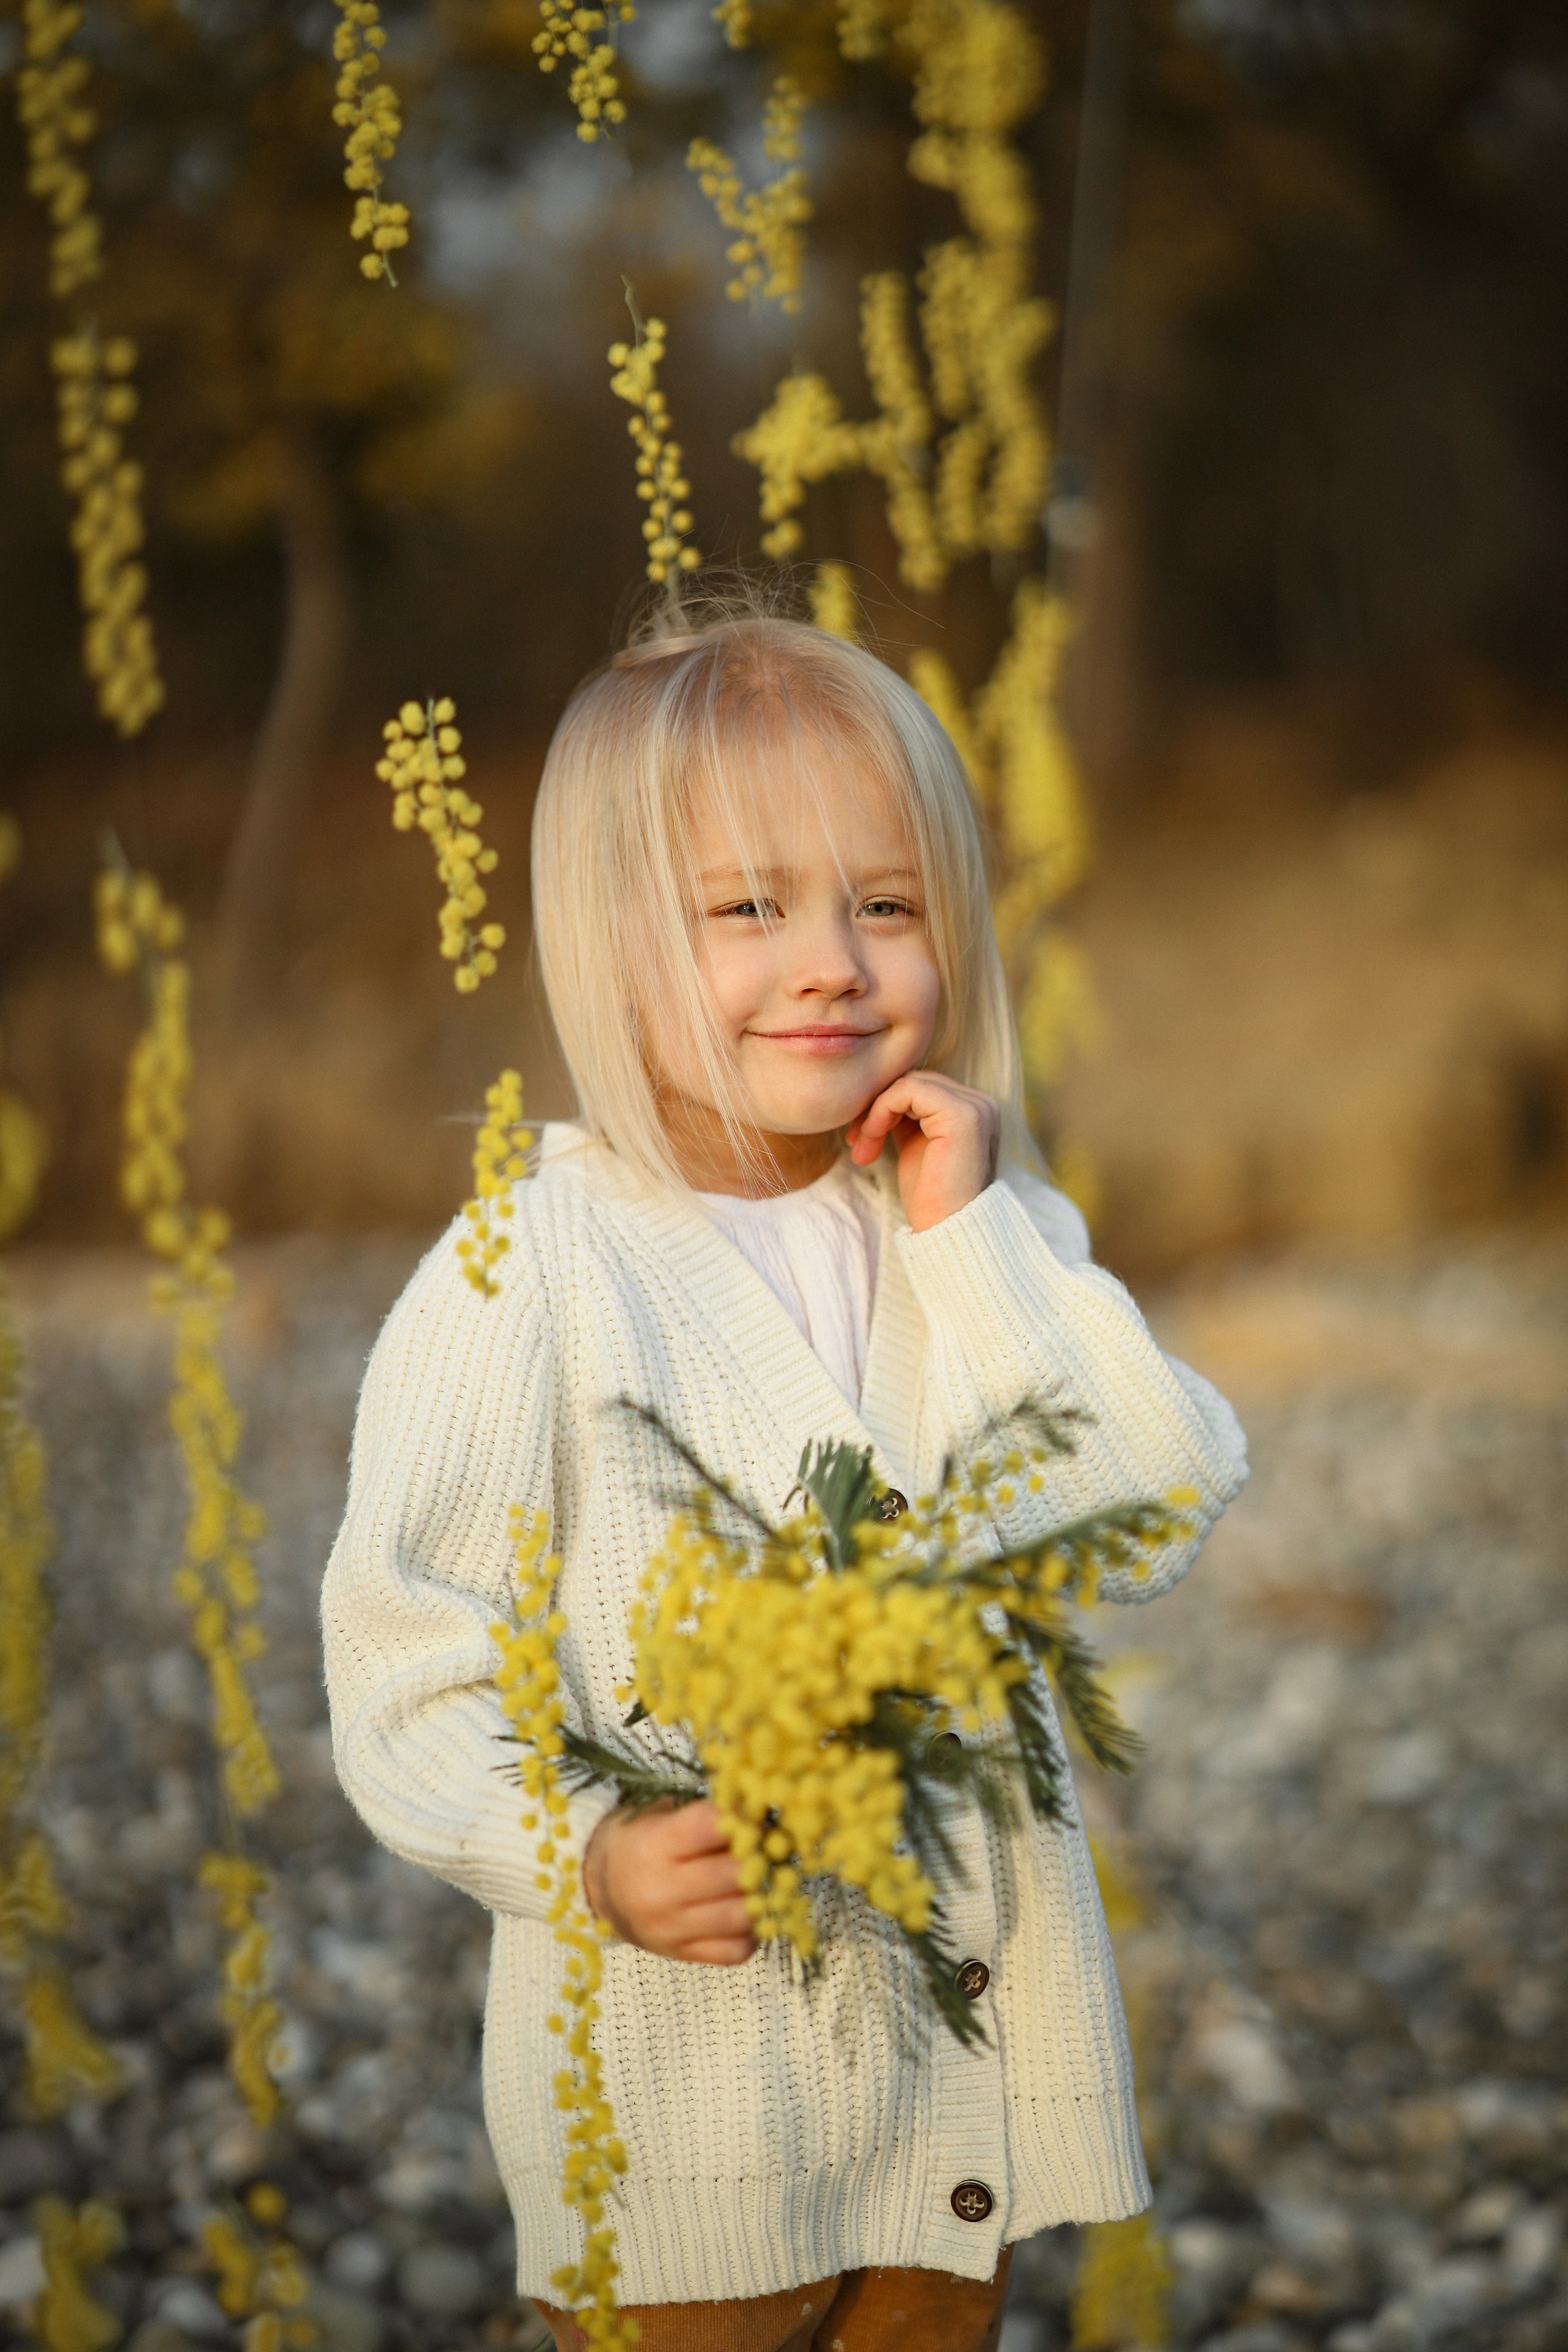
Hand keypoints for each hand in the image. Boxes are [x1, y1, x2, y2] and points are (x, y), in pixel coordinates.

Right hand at [582, 1800, 756, 1965]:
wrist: (600, 1889)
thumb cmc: (639, 1842)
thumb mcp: (660, 1815)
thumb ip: (705, 1814)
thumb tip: (757, 1814)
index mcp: (653, 1844)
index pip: (712, 1825)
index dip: (742, 1817)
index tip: (752, 1817)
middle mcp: (660, 1889)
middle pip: (734, 1873)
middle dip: (757, 1857)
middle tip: (763, 1849)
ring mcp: (670, 1927)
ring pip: (741, 1915)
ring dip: (759, 1896)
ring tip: (758, 1880)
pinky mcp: (681, 1953)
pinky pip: (735, 1950)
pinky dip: (751, 1932)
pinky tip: (744, 1911)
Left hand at [845, 1070, 998, 1231]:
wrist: (947, 1232)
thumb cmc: (930, 1198)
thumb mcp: (914, 1146)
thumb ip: (907, 1117)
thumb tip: (878, 1093)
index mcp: (973, 1110)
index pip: (920, 1086)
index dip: (884, 1105)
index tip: (860, 1138)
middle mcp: (981, 1103)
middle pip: (913, 1080)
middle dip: (876, 1109)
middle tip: (856, 1143)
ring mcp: (975, 1107)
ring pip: (908, 1082)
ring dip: (875, 1112)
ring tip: (862, 1146)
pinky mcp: (961, 1115)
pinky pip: (908, 1090)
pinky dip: (881, 1109)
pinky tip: (872, 1136)